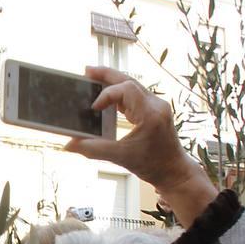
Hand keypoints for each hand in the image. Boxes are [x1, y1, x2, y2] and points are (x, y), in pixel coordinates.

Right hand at [66, 67, 192, 185]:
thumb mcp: (120, 158)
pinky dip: (120, 93)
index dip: (106, 95)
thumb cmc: (153, 166)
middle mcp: (156, 105)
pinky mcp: (155, 110)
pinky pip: (136, 94)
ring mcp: (157, 106)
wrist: (175, 172)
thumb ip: (93, 150)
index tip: (94, 109)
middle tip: (86, 71)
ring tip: (94, 78)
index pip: (125, 89)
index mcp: (150, 114)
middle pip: (129, 80)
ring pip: (133, 85)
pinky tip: (108, 96)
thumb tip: (69, 145)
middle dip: (107, 74)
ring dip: (113, 81)